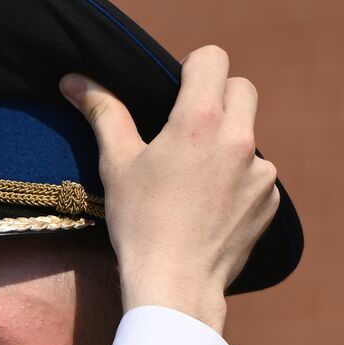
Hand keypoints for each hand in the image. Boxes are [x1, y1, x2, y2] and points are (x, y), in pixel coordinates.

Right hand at [61, 46, 278, 332]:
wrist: (174, 286)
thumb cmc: (139, 224)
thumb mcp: (116, 165)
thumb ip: (103, 113)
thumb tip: (74, 80)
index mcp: (200, 120)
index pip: (213, 58)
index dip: (193, 69)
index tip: (177, 92)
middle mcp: (239, 139)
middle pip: (242, 88)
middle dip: (218, 97)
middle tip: (187, 129)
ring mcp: (261, 171)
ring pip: (249, 134)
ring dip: (227, 142)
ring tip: (194, 178)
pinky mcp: (269, 200)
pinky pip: (257, 173)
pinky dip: (237, 179)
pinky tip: (209, 206)